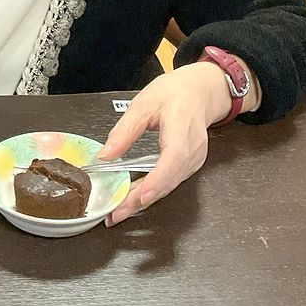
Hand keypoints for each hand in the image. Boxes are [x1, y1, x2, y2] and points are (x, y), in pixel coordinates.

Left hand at [99, 62, 231, 225]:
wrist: (200, 92)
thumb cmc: (174, 93)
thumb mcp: (143, 103)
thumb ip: (125, 130)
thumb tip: (105, 155)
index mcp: (182, 127)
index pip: (174, 158)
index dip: (157, 180)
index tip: (140, 196)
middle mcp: (193, 149)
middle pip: (168, 180)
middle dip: (141, 199)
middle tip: (116, 213)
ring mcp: (194, 159)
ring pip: (169, 185)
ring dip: (145, 199)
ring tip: (119, 209)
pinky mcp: (190, 164)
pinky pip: (171, 181)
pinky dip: (153, 190)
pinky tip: (135, 195)